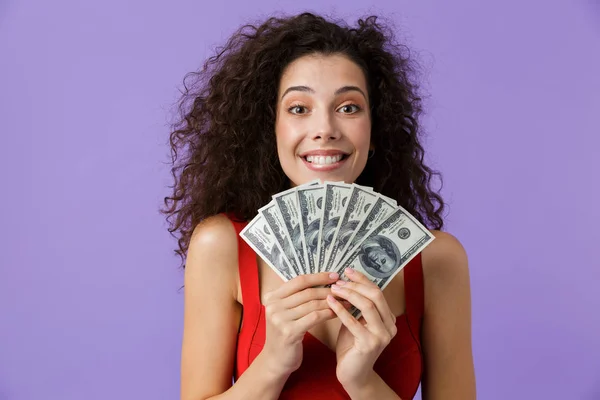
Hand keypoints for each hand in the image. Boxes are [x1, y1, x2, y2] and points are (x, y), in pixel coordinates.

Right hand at [261, 272, 339, 376]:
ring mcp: (279, 319)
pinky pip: (314, 317)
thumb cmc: (286, 333)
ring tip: (345, 302)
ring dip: (332, 302)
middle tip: (344, 290)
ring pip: (312, 304)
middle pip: (307, 292)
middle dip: (328, 290)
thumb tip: (322, 281)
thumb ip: (296, 297)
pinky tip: (336, 313)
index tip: (334, 275)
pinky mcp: (289, 331)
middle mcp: (273, 306)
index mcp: (272, 296)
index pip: (299, 281)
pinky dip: (327, 314)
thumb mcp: (286, 312)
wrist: (276, 359)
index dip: (318, 277)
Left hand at [327, 268, 397, 388]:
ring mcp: (381, 335)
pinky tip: (330, 302)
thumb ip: (355, 306)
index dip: (362, 279)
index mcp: (388, 318)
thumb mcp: (356, 322)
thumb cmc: (352, 346)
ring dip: (349, 295)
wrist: (353, 374)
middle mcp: (390, 325)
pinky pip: (353, 322)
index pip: (377, 291)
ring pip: (368, 305)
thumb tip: (344, 282)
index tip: (347, 270)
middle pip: (375, 295)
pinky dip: (340, 310)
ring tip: (333, 290)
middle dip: (355, 285)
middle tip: (338, 281)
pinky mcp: (369, 344)